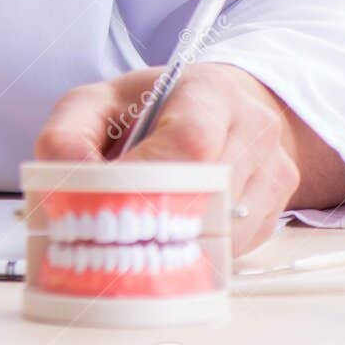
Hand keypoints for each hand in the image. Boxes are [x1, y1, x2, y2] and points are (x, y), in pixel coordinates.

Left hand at [33, 63, 344, 253]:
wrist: (218, 111)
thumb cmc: (151, 109)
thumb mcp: (97, 103)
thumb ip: (68, 134)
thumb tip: (65, 180)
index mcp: (207, 92)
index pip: (188, 142)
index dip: (147, 181)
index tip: (106, 203)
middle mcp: (253, 129)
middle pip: (208, 194)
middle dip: (154, 220)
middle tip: (112, 233)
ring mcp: (274, 172)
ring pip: (223, 233)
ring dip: (174, 242)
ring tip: (138, 233)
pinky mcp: (278, 211)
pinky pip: (234, 251)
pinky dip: (197, 252)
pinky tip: (172, 235)